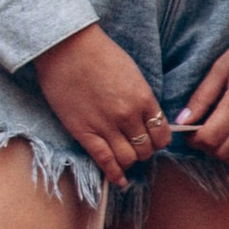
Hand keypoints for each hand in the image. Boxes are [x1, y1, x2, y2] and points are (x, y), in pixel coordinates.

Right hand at [33, 23, 173, 188]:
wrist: (66, 47)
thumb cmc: (98, 53)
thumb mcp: (132, 73)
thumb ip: (141, 97)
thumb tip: (145, 118)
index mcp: (143, 98)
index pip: (162, 134)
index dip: (159, 141)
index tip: (152, 140)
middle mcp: (129, 116)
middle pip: (146, 149)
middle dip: (144, 152)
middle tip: (136, 148)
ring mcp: (106, 126)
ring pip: (128, 159)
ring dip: (129, 162)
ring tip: (124, 159)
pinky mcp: (84, 132)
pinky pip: (105, 161)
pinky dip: (114, 175)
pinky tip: (119, 180)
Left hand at [174, 18, 228, 182]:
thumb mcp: (222, 66)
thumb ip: (202, 96)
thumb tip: (182, 119)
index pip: (209, 137)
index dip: (193, 139)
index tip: (189, 133)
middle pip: (224, 150)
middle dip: (207, 148)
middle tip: (201, 137)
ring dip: (227, 158)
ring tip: (219, 146)